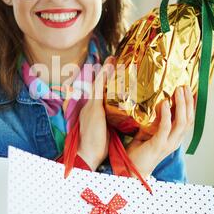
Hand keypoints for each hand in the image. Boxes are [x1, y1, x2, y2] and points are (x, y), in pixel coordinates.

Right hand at [77, 56, 114, 170]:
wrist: (87, 155)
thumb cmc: (97, 147)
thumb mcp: (107, 131)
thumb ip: (113, 121)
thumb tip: (126, 117)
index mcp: (92, 111)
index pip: (100, 93)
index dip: (105, 81)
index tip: (113, 71)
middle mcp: (90, 106)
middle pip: (98, 85)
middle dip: (106, 72)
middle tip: (114, 59)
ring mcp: (90, 106)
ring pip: (99, 84)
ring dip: (106, 70)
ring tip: (114, 58)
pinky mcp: (94, 108)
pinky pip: (99, 88)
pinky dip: (104, 76)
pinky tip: (110, 66)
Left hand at [125, 85, 194, 177]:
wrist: (132, 170)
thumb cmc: (140, 151)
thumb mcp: (150, 131)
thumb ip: (158, 119)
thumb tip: (163, 103)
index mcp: (174, 137)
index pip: (188, 119)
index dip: (190, 104)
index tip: (188, 90)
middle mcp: (175, 140)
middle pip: (189, 119)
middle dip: (188, 101)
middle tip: (184, 87)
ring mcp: (168, 143)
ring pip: (182, 122)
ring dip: (181, 105)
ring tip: (178, 91)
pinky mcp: (158, 145)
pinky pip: (166, 127)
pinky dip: (167, 114)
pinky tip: (165, 103)